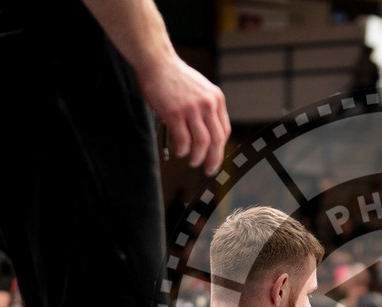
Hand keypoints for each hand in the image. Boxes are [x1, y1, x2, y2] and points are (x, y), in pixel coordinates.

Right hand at [138, 57, 229, 174]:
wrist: (156, 61)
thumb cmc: (174, 78)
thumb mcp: (200, 90)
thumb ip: (206, 109)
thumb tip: (207, 136)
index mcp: (216, 99)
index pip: (224, 131)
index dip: (221, 149)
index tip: (216, 160)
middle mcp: (207, 104)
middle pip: (217, 140)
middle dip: (214, 159)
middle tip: (208, 170)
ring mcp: (191, 108)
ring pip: (202, 143)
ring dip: (197, 157)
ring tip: (192, 161)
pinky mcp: (175, 113)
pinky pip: (183, 140)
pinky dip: (183, 150)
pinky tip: (180, 152)